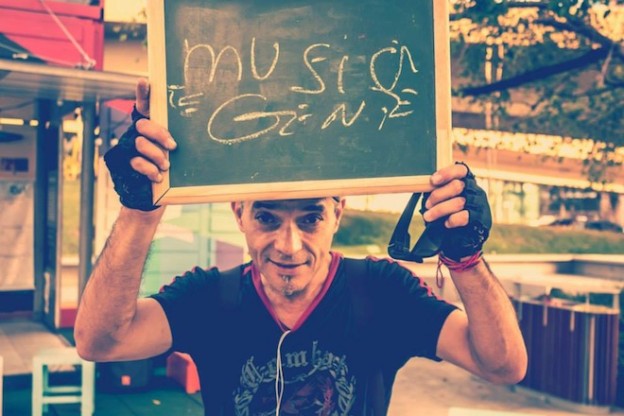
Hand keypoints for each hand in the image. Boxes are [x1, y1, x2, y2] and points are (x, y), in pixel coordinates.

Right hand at [103, 79, 176, 210]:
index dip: (142, 94)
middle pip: (143, 125)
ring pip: (140, 143)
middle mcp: (137, 136)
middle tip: (173, 147)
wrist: (151, 199)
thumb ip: (172, 142)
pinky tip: (158, 177)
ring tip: (166, 166)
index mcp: (150, 129)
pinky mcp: (123, 164)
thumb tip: (185, 136)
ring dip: (157, 156)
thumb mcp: (173, 155)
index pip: (144, 107)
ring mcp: (128, 149)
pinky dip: (150, 170)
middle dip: (160, 135)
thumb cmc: (168, 175)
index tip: (145, 80)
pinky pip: (136, 162)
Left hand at [420, 162, 491, 260]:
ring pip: (458, 202)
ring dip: (439, 210)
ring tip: (428, 216)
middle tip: (427, 205)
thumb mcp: (441, 200)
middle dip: (438, 196)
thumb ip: (436, 190)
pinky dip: (452, 220)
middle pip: (457, 186)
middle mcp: (474, 190)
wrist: (458, 239)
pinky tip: (446, 223)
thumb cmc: (447, 215)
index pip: (460, 170)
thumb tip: (423, 184)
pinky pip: (464, 216)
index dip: (447, 173)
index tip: (432, 181)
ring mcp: (478, 204)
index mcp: (465, 182)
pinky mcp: (479, 219)